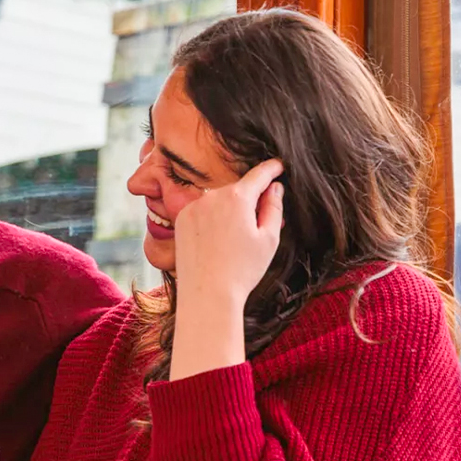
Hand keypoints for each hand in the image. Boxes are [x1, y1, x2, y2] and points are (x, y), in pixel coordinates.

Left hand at [172, 159, 284, 310]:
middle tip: (258, 227)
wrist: (206, 294)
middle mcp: (212, 196)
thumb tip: (275, 187)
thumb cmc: (242, 270)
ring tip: (234, 242)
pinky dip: (212, 220)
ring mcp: (193, 207)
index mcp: (237, 197)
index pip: (259, 174)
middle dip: (250, 201)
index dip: (272, 168)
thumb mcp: (269, 239)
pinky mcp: (181, 220)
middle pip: (238, 190)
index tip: (279, 165)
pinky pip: (203, 212)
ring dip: (230, 211)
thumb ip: (274, 207)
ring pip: (220, 201)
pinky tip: (216, 244)